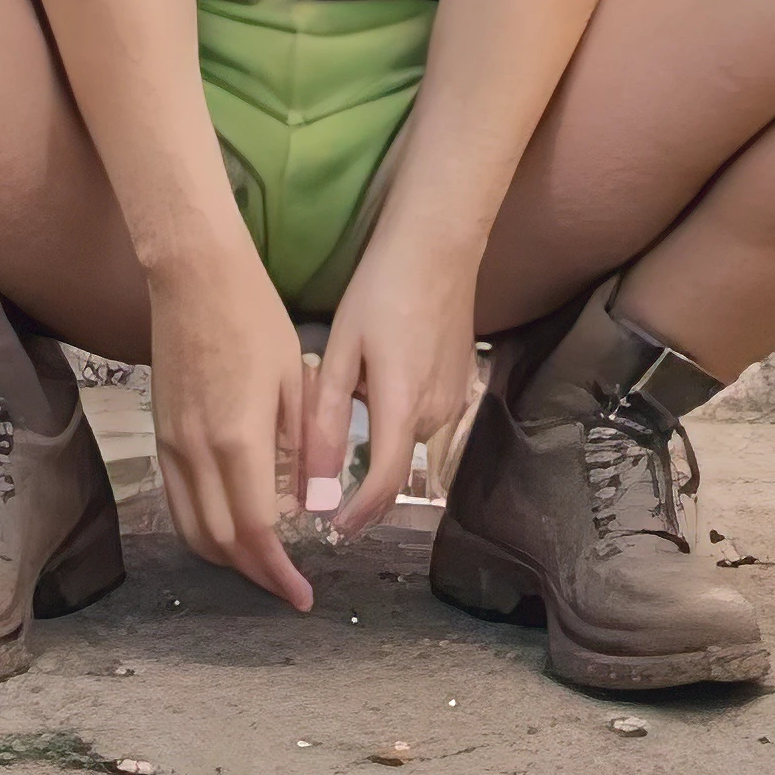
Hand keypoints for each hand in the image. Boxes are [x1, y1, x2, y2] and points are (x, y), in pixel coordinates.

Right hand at [143, 255, 312, 610]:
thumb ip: (305, 447)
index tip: (303, 594)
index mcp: (239, 441)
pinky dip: (201, 528)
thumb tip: (316, 504)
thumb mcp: (297, 380)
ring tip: (261, 564)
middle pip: (221, 543)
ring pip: (192, 529)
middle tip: (287, 587)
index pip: (258, 532)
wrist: (193, 278)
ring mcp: (172, 446)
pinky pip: (177, 501)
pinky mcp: (160, 434)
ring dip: (226, 558)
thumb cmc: (254, 319)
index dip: (278, 574)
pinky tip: (228, 525)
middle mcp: (198, 453)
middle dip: (255, 575)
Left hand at [307, 237, 482, 540]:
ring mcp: (456, 399)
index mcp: (402, 403)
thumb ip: (326, 419)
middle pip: (395, 462)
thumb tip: (312, 483)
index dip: (360, 515)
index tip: (334, 529)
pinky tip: (381, 375)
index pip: (387, 483)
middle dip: (361, 471)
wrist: (438, 245)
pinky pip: (423, 416)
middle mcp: (437, 411)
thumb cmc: (382, 288)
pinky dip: (398, 413)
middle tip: (322, 449)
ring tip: (352, 395)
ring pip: (408, 438)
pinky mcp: (463, 385)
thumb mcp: (341, 350)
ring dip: (380, 435)